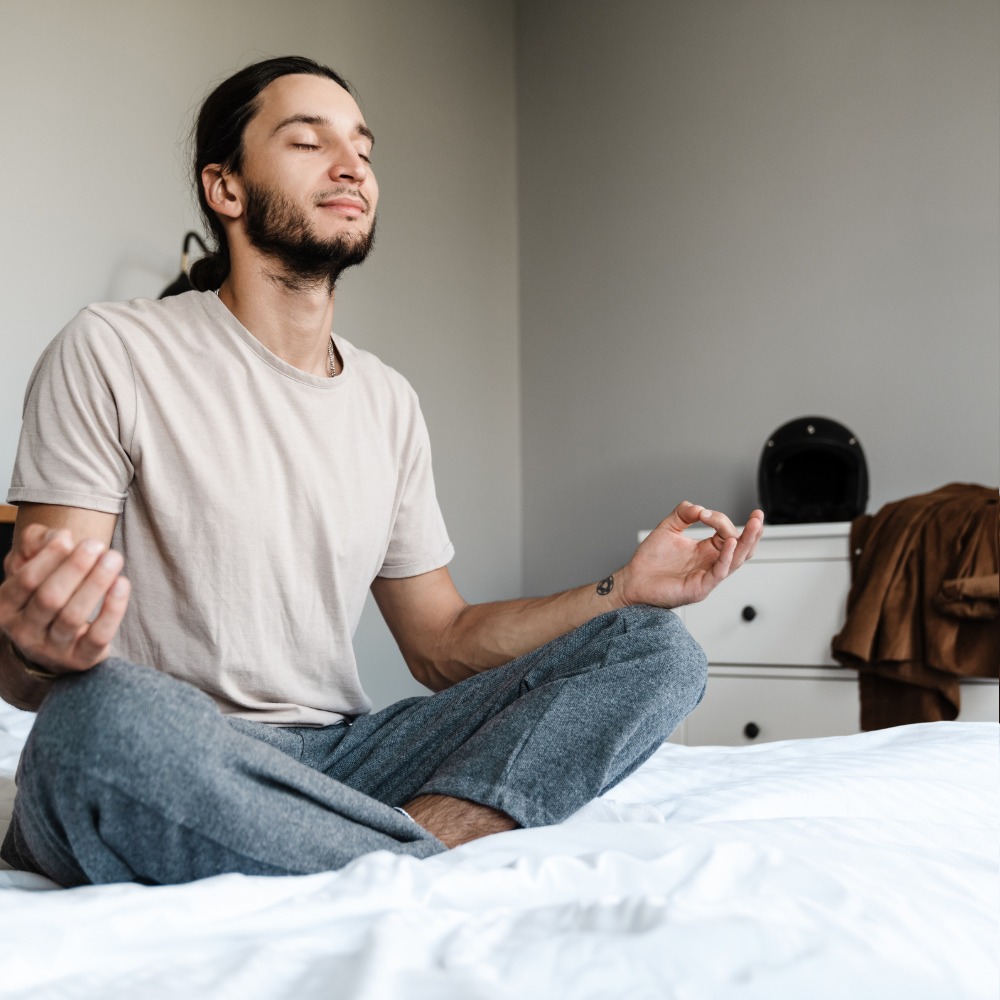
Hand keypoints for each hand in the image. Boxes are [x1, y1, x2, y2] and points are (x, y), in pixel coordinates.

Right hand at [0, 524, 130, 673]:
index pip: (25, 581)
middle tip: (96, 544)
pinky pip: (98, 635)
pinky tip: (122, 584)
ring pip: (73, 616)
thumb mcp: (32, 568)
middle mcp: (25, 631)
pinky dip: (113, 609)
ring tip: (114, 558)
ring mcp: (52, 649)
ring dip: (96, 583)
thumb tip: (61, 536)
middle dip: (75, 568)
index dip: (48, 558)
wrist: (52, 647)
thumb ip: (36, 545)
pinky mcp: (81, 659)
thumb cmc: (45, 596)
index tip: (70, 538)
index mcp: (6, 607)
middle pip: (50, 598)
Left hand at [618, 502, 763, 609]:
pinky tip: (729, 543)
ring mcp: (707, 577)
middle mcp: (710, 564)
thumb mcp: (668, 528)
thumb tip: (700, 508)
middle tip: (758, 516)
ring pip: (736, 561)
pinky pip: (719, 573)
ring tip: (754, 526)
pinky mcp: (699, 588)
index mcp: (706, 551)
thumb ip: (684, 513)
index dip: (719, 520)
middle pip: (741, 549)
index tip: (703, 514)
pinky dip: (726, 558)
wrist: (633, 580)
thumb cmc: (650, 561)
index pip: (727, 533)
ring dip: (746, 543)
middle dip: (752, 533)